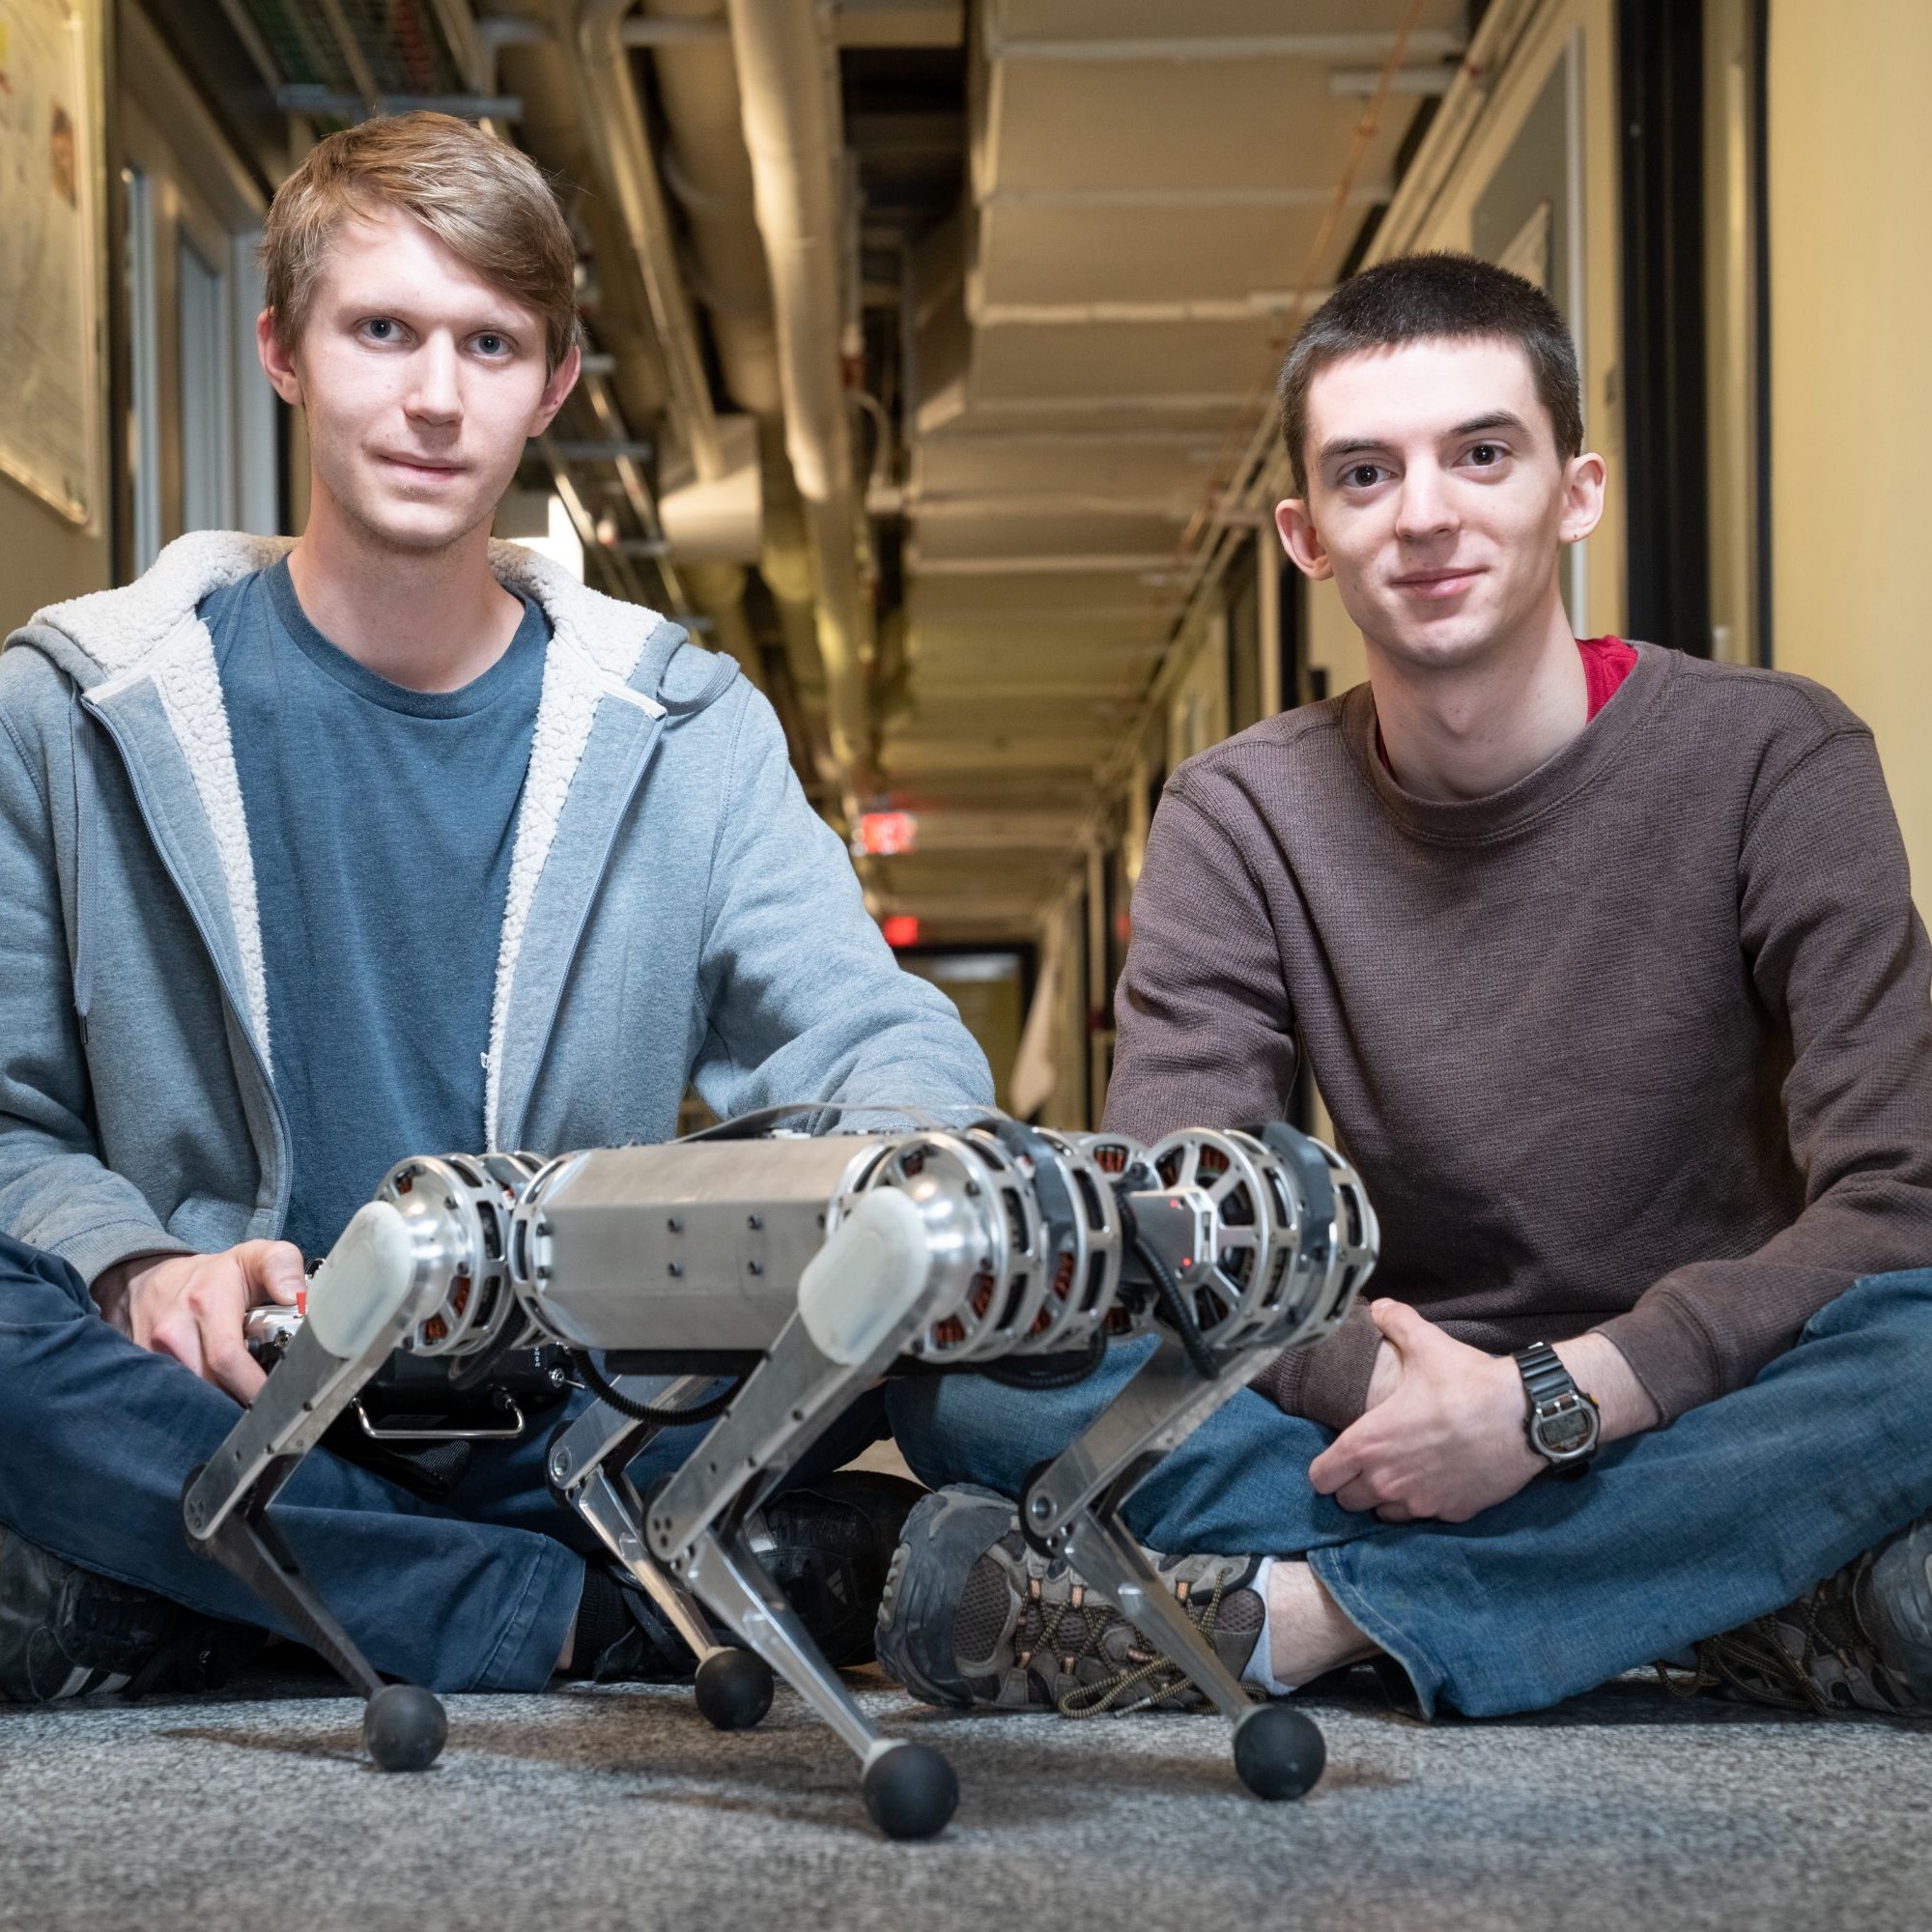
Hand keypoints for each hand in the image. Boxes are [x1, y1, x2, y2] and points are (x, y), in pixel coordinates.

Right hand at [96, 1241, 304, 1403]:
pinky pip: (173, 1399)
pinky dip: (198, 1405)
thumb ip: (281, 1265)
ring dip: (220, 1406)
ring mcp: (152, 1354)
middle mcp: (173, 1332)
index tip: (277, 1396)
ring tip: (245, 1402)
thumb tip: (296, 1296)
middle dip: (241, 1400)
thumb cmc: (211, 1276)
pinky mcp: (142, 1371)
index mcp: (206, 1302)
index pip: (228, 1358)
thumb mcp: (253, 1257)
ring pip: (191, 1398)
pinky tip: (217, 1401)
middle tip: (269, 1404)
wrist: (147, 1280)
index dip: (253, 1385)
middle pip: (210, 1386)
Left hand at [1309, 1300, 1541, 1523]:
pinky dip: (1423, 1503)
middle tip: (1368, 1461)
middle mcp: (1388, 1480)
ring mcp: (1420, 1502)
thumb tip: (1379, 1307)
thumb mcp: (1425, 1343)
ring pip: (1383, 1513)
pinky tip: (1435, 1478)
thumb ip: (1394, 1321)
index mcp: (1369, 1443)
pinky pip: (1423, 1517)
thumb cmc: (1468, 1382)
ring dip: (1385, 1497)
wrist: (1523, 1417)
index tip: (1335, 1457)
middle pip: (1347, 1501)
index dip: (1323, 1468)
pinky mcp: (1451, 1513)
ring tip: (1400, 1471)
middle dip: (1352, 1484)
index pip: (1321, 1477)